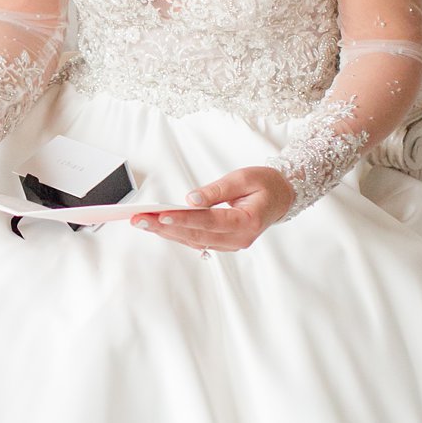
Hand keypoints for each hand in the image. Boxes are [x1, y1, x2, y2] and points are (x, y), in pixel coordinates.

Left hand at [131, 165, 294, 251]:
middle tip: (139, 220)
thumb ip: (217, 190)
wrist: (282, 197)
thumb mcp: (244, 178)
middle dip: (165, 227)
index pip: (210, 221)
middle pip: (196, 235)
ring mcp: (231, 244)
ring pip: (193, 240)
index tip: (161, 215)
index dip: (185, 219)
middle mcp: (239, 238)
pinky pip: (197, 240)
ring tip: (141, 222)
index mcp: (248, 221)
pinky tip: (157, 226)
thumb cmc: (265, 185)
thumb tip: (191, 198)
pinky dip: (176, 233)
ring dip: (166, 232)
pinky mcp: (223, 242)